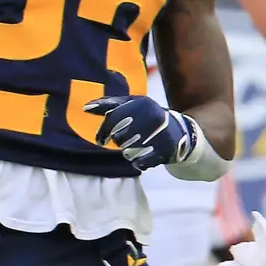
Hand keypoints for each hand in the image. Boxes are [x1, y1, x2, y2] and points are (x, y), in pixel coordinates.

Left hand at [87, 94, 201, 173]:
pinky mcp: (166, 150)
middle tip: (126, 141)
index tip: (100, 140)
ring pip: (129, 150)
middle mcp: (152, 116)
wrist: (179, 131)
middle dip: (120, 141)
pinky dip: (139, 162)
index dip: (103, 131)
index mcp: (141, 103)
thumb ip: (108, 105)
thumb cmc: (147, 117)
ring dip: (129, 152)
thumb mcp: (131, 105)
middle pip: (120, 137)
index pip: (113, 118)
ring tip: (137, 146)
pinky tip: (143, 157)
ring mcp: (160, 134)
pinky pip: (141, 161)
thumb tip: (85, 108)